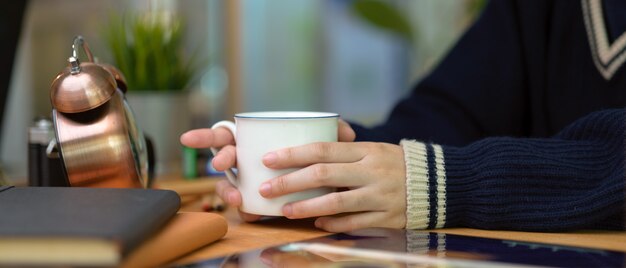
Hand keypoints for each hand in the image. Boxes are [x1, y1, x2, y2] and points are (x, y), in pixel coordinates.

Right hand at [179, 119, 356, 221]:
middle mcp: (248, 159)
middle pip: (223, 157)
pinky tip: (249, 211)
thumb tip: (346, 131)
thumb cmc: (318, 157)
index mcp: (255, 139)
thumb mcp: (327, 143)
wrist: (328, 183)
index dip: (206, 137)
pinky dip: (245, 210)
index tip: (187, 140)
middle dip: (218, 159)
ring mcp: (250, 181)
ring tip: (235, 196)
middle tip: (222, 165)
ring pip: (229, 185)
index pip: (226, 133)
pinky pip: (245, 207)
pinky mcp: (258, 202)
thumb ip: (335, 134)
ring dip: (227, 190)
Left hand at [259, 141, 406, 231]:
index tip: (268, 159)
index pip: (322, 149)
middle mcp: (371, 171)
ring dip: (306, 207)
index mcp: (365, 150)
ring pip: (336, 202)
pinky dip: (333, 223)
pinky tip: (317, 223)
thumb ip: (343, 151)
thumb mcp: (373, 149)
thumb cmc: (396, 164)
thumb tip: (306, 153)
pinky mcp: (387, 217)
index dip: (292, 154)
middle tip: (266, 188)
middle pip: (323, 175)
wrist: (440, 182)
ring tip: (285, 210)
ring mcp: (379, 195)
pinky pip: (354, 222)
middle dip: (289, 182)